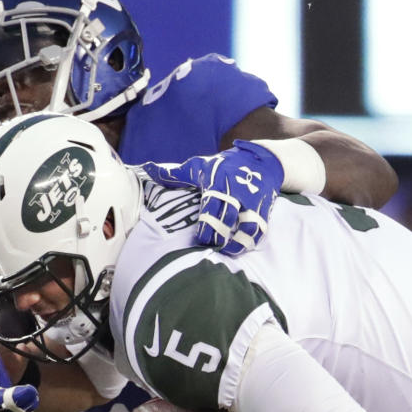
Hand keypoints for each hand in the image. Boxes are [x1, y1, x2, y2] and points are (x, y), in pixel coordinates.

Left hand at [142, 140, 283, 254]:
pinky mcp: (265, 209)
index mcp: (219, 182)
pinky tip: (242, 248)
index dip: (207, 224)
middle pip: (229, 217)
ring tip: (229, 252)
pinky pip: (261, 229)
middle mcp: (237, 192)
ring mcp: (253, 202)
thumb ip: (173, 173)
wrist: (262, 160)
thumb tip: (147, 168)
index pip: (212, 205)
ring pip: (249, 226)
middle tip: (212, 247)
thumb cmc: (224, 165)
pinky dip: (252, 241)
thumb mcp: (199, 166)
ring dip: (239, 242)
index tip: (200, 239)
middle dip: (220, 235)